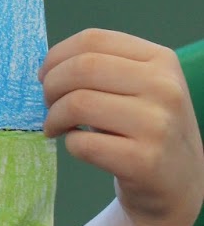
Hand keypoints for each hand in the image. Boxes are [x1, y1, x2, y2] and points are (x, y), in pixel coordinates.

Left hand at [40, 29, 203, 225]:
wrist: (180, 184)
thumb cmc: (147, 128)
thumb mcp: (141, 87)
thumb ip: (104, 68)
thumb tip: (47, 67)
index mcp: (162, 60)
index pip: (93, 40)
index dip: (57, 56)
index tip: (44, 75)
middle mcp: (165, 88)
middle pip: (82, 68)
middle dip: (51, 86)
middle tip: (47, 104)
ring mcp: (158, 125)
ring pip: (78, 104)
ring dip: (54, 117)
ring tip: (56, 127)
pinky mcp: (144, 161)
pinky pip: (83, 143)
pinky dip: (70, 144)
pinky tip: (78, 145)